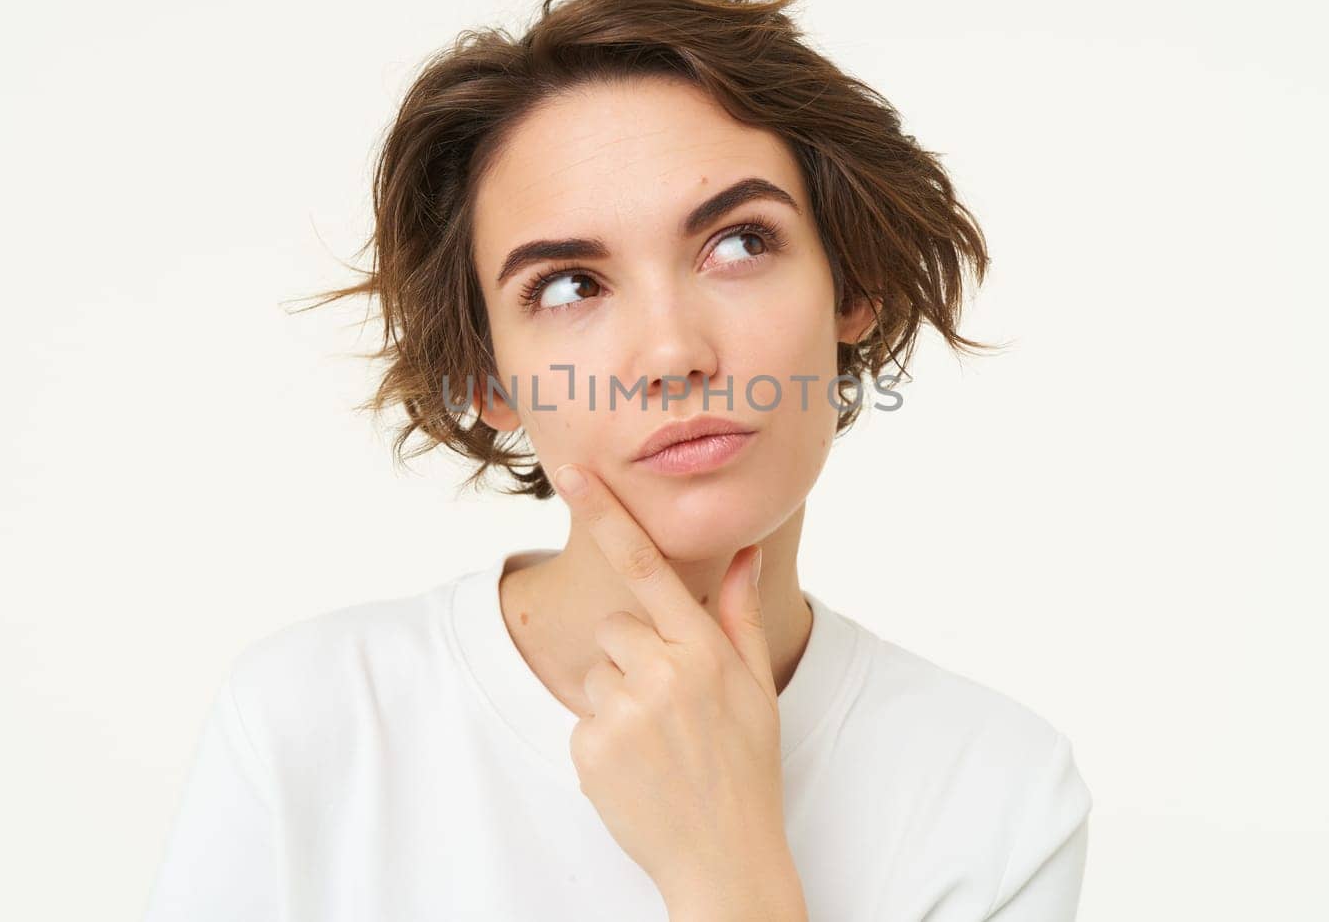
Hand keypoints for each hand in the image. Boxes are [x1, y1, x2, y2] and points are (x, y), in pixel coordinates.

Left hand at [549, 462, 803, 916]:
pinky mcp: (589, 748)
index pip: (647, 566)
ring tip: (657, 741)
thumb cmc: (747, 765)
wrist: (724, 857)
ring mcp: (623, 713)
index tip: (571, 471)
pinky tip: (638, 765)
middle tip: (671, 704)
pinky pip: (583, 718)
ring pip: (596, 672)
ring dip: (618, 698)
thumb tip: (744, 551)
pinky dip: (603, 738)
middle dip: (634, 655)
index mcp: (704, 650)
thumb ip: (739, 614)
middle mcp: (662, 673)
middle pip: (616, 626)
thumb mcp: (756, 686)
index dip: (606, 514)